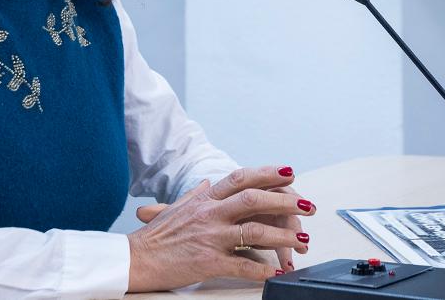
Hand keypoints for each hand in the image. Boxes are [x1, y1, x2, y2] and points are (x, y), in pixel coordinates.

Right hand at [127, 166, 314, 291]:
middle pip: (254, 200)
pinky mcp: (209, 261)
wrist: (136, 259)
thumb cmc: (155, 237)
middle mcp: (210, 214)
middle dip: (285, 202)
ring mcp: (210, 237)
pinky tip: (278, 271)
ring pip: (255, 231)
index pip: (241, 178)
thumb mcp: (176, 208)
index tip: (289, 172)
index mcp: (205, 199)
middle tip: (309, 205)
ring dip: (283, 236)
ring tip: (303, 240)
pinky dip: (263, 269)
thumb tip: (209, 181)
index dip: (267, 174)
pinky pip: (243, 264)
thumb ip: (197, 193)